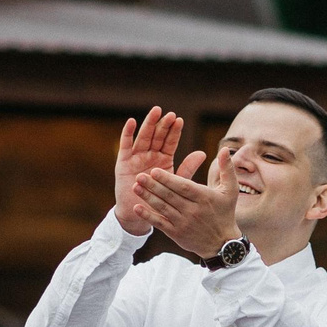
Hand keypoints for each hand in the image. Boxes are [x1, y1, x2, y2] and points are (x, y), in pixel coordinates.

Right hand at [112, 107, 185, 234]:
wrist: (140, 214)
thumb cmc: (159, 200)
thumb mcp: (175, 184)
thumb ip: (187, 168)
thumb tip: (203, 153)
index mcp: (163, 159)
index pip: (169, 142)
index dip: (174, 132)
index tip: (180, 120)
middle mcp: (150, 155)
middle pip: (157, 136)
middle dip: (163, 125)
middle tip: (170, 114)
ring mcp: (136, 157)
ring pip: (143, 137)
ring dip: (149, 124)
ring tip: (156, 111)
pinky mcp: (123, 162)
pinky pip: (125, 145)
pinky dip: (127, 133)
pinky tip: (132, 121)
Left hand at [134, 142, 239, 259]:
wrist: (222, 244)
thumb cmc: (225, 213)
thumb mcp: (231, 190)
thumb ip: (227, 169)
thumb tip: (224, 149)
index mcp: (204, 198)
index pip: (183, 187)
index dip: (168, 179)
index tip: (155, 171)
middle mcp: (192, 211)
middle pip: (170, 196)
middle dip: (153, 186)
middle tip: (139, 176)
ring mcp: (183, 223)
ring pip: (162, 208)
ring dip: (148, 198)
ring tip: (135, 187)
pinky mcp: (176, 234)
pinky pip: (159, 223)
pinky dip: (148, 216)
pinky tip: (136, 208)